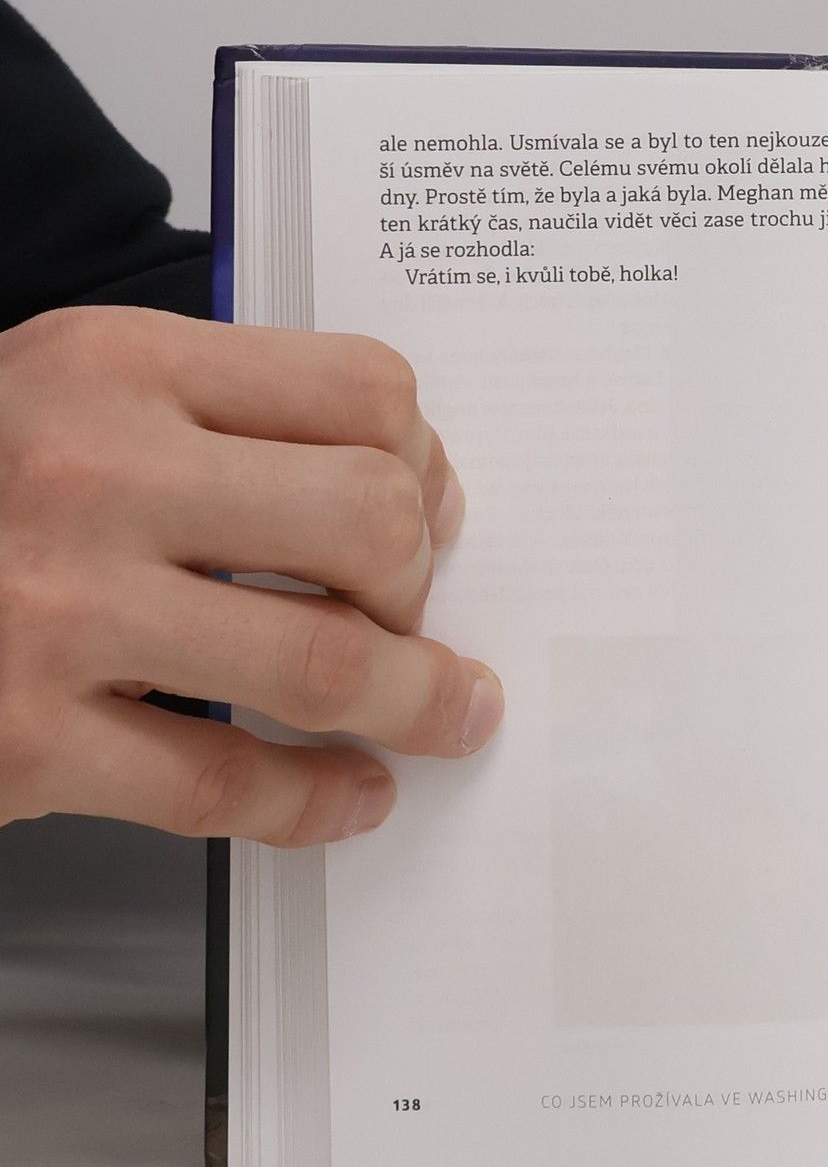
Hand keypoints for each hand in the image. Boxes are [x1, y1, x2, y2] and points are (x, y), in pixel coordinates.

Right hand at [0, 306, 502, 845]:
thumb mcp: (65, 393)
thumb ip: (214, 420)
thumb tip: (400, 497)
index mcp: (115, 366)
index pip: (359, 390)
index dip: (426, 463)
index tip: (432, 512)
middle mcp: (93, 474)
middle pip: (368, 519)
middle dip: (421, 584)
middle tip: (417, 617)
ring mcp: (58, 612)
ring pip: (323, 661)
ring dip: (416, 700)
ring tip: (446, 714)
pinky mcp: (25, 739)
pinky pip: (227, 782)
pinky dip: (317, 800)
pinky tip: (353, 794)